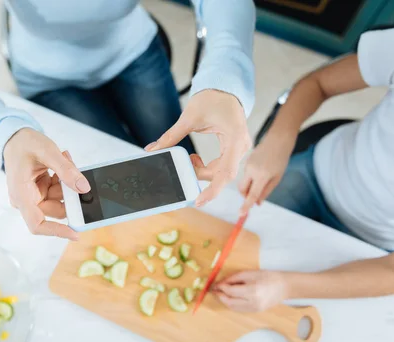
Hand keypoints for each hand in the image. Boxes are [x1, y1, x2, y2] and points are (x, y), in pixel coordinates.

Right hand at [3, 128, 90, 239]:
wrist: (15, 137)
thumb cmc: (24, 143)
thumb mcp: (47, 152)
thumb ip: (66, 170)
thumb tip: (83, 188)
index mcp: (22, 195)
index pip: (37, 224)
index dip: (56, 231)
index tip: (76, 233)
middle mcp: (26, 200)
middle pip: (56, 210)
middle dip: (69, 194)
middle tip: (74, 173)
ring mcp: (34, 196)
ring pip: (60, 200)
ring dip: (68, 183)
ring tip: (66, 161)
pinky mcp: (41, 191)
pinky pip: (59, 192)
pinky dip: (64, 180)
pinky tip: (63, 163)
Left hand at [145, 90, 250, 205]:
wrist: (225, 88)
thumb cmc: (212, 98)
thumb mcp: (189, 117)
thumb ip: (171, 136)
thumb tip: (152, 149)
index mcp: (235, 138)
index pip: (226, 172)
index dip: (213, 190)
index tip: (199, 200)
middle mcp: (241, 146)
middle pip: (222, 175)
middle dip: (200, 176)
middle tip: (183, 169)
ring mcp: (239, 149)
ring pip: (220, 172)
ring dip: (202, 171)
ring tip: (189, 159)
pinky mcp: (234, 149)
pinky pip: (221, 166)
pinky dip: (206, 167)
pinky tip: (195, 159)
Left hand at [213, 270, 286, 311]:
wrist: (284, 286)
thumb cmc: (267, 276)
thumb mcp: (249, 273)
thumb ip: (233, 278)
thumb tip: (220, 283)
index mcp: (253, 291)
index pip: (231, 291)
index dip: (221, 288)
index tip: (215, 284)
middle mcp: (253, 302)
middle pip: (230, 302)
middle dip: (220, 296)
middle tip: (214, 290)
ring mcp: (255, 309)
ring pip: (233, 308)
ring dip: (225, 301)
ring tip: (220, 294)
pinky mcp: (255, 312)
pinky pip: (239, 309)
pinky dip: (232, 304)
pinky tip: (229, 298)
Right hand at [239, 130, 295, 214]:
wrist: (278, 140)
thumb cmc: (281, 159)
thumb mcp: (277, 178)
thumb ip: (266, 191)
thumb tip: (257, 203)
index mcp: (261, 176)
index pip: (252, 195)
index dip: (246, 205)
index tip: (241, 214)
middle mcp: (251, 171)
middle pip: (242, 189)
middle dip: (246, 196)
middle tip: (255, 197)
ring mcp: (247, 165)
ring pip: (244, 182)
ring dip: (250, 186)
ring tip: (264, 178)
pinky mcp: (246, 161)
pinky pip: (246, 175)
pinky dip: (251, 178)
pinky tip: (262, 170)